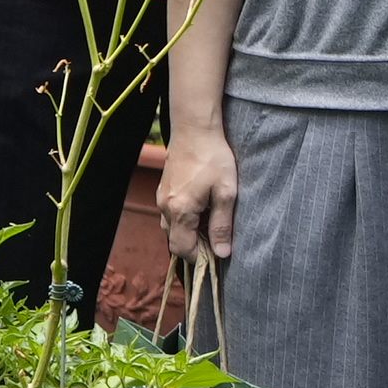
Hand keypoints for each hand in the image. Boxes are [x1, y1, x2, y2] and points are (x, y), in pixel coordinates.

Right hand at [155, 126, 239, 264]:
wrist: (194, 129)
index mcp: (180, 211)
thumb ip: (222, 225)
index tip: (217, 254)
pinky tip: (201, 209)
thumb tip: (222, 253)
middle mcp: (165, 207)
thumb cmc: (213, 159)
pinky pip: (169, 215)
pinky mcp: (163, 189)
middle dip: (194, 247)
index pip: (182, 249)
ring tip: (210, 224)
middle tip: (217, 240)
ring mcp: (161, 198)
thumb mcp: (226, 193)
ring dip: (188, 233)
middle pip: (174, 241)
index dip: (199, 258)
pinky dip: (183, 221)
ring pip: (171, 228)